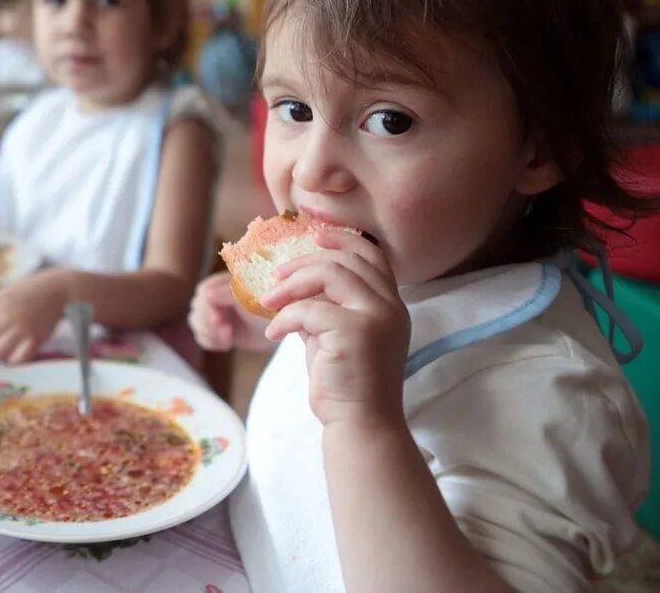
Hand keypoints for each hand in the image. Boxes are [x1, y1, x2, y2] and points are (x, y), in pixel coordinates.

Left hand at [0, 269, 69, 362]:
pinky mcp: (35, 338)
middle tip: (6, 341)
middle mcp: (3, 317)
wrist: (54, 288)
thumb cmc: (26, 293)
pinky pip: (17, 359)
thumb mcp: (1, 297)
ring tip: (14, 346)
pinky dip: (18, 358)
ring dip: (5, 353)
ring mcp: (19, 328)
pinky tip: (24, 349)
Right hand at [189, 272, 273, 352]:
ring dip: (209, 333)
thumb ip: (229, 294)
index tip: (220, 319)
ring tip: (229, 338)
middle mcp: (216, 295)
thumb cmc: (268, 311)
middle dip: (209, 322)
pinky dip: (211, 342)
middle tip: (227, 331)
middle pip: (197, 307)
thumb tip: (207, 294)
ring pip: (195, 321)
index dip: (208, 306)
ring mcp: (214, 312)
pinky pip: (201, 337)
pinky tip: (227, 344)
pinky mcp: (215, 329)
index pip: (204, 291)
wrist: (279, 331)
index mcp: (224, 282)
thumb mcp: (250, 301)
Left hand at [261, 229, 409, 430]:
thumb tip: (293, 287)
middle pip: (347, 260)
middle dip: (306, 261)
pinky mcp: (356, 332)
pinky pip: (308, 310)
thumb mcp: (335, 338)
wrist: (360, 425)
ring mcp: (377, 317)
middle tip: (277, 275)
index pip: (373, 256)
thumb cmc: (345, 385)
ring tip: (268, 302)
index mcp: (391, 307)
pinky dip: (284, 319)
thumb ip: (324, 310)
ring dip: (291, 285)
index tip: (314, 233)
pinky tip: (273, 335)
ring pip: (329, 274)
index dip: (343, 239)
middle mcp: (391, 307)